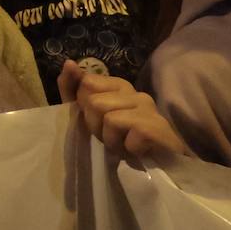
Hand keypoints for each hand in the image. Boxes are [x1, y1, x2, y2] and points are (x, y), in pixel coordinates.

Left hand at [58, 60, 186, 159]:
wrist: (161, 167)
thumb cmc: (122, 139)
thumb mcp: (90, 115)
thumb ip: (73, 89)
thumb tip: (69, 63)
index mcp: (119, 87)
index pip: (87, 82)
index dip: (84, 108)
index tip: (98, 122)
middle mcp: (135, 93)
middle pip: (94, 102)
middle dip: (96, 127)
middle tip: (112, 138)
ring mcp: (149, 109)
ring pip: (110, 119)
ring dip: (111, 140)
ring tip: (124, 145)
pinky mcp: (158, 127)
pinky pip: (128, 137)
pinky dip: (126, 149)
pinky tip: (136, 151)